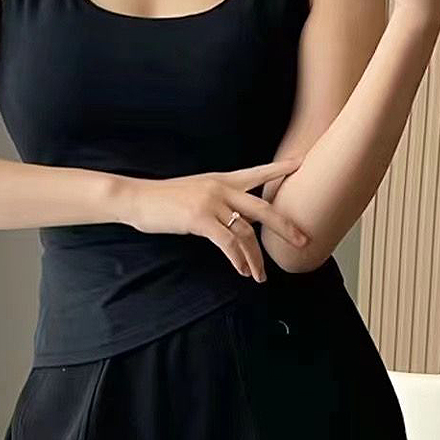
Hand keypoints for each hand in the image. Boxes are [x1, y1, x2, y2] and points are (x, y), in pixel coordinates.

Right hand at [123, 158, 310, 281]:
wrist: (136, 198)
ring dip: (255, 258)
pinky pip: (228, 242)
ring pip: (245, 233)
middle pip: (262, 209)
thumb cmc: (163, 199)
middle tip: (303, 240)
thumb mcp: (195, 193)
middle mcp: (220, 188)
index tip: (301, 162)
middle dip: (284, 226)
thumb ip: (218, 202)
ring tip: (260, 276)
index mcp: (221, 179)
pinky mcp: (200, 219)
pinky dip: (238, 259)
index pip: (256, 173)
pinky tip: (242, 270)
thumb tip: (235, 220)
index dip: (279, 169)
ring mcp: (211, 202)